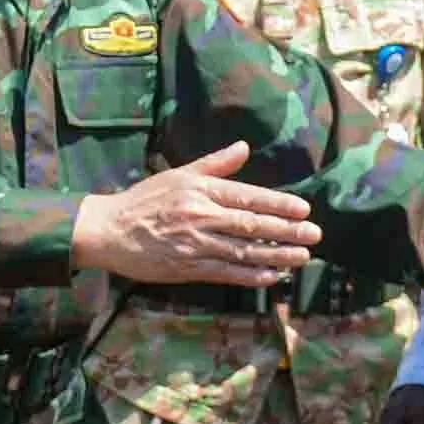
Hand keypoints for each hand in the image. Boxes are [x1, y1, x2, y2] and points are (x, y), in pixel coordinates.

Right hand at [70, 142, 317, 286]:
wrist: (109, 231)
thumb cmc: (144, 200)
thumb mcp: (178, 174)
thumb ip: (215, 164)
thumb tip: (244, 147)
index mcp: (201, 190)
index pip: (248, 196)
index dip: (278, 204)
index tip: (303, 209)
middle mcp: (201, 216)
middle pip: (252, 224)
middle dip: (287, 231)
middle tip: (314, 234)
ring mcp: (195, 244)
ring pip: (243, 251)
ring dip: (276, 255)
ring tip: (302, 256)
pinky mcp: (188, 268)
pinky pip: (226, 273)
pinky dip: (251, 275)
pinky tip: (272, 276)